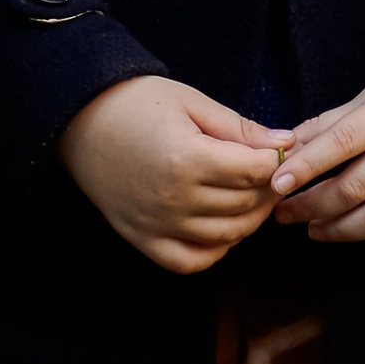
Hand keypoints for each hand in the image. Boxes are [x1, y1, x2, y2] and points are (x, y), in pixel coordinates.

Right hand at [57, 75, 288, 273]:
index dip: (275, 160)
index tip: (277, 150)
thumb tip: (285, 143)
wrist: (79, 121)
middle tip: (270, 173)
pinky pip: (191, 261)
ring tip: (251, 196)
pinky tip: (223, 227)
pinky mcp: (142, 239)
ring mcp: (156, 224)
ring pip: (226, 235)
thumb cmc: (135, 103)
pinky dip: (216, 250)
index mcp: (186, 158)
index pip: (254, 170)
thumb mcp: (190, 102)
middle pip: (245, 204)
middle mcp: (172, 198)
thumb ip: (238, 128)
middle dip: (267, 187)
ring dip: (250, 219)